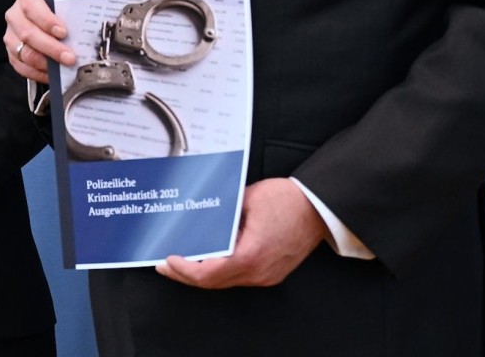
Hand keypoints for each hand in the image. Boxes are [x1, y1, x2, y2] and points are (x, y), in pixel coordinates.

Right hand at [3, 0, 73, 82]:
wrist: (46, 18)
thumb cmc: (58, 10)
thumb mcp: (63, 2)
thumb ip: (71, 9)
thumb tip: (87, 21)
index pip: (32, 6)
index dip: (46, 20)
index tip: (63, 32)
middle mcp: (15, 16)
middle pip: (28, 33)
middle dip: (51, 48)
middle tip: (69, 57)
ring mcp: (11, 36)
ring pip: (24, 53)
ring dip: (46, 63)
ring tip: (63, 68)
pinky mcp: (12, 54)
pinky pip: (22, 67)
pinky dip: (38, 73)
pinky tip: (53, 74)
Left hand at [156, 178, 326, 288]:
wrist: (318, 208)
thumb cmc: (289, 201)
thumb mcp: (246, 200)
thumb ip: (220, 214)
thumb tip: (198, 218)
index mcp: (250, 255)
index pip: (208, 274)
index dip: (184, 270)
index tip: (168, 260)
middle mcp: (259, 272)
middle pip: (213, 283)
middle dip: (186, 275)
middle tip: (166, 265)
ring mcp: (266, 275)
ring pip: (225, 282)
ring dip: (202, 274)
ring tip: (182, 262)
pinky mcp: (270, 272)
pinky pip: (238, 277)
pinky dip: (219, 271)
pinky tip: (208, 259)